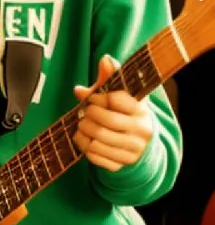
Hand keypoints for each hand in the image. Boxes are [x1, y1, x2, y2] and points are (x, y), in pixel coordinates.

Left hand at [73, 54, 152, 171]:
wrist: (142, 145)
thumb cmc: (126, 114)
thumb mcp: (122, 94)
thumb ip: (111, 77)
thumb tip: (105, 59)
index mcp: (142, 110)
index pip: (115, 99)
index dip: (98, 96)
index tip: (94, 97)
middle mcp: (141, 131)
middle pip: (105, 120)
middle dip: (88, 114)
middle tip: (84, 112)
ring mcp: (132, 150)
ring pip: (97, 139)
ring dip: (83, 130)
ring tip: (81, 124)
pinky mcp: (122, 164)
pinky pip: (95, 155)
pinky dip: (84, 145)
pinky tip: (84, 138)